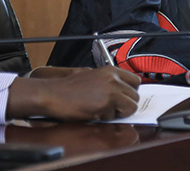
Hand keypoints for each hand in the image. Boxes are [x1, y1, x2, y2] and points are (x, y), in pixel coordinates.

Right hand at [6, 66, 140, 120]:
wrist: (53, 94)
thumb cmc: (69, 88)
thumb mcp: (92, 76)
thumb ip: (110, 81)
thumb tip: (124, 92)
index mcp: (110, 70)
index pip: (136, 81)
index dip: (131, 92)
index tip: (125, 98)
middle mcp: (113, 79)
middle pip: (135, 96)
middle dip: (126, 105)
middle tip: (111, 107)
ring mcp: (110, 91)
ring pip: (130, 107)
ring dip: (118, 112)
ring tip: (102, 110)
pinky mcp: (104, 104)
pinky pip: (115, 117)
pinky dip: (106, 118)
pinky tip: (94, 112)